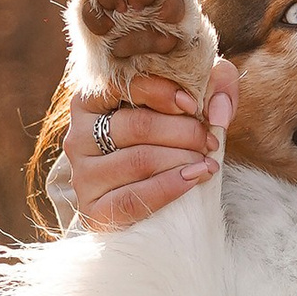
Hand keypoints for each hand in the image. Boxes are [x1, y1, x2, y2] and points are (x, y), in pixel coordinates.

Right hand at [67, 61, 239, 231]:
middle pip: (137, 125)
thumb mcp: (191, 100)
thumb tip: (218, 109)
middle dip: (184, 131)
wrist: (155, 206)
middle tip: (209, 141)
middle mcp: (78, 135)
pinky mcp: (93, 211)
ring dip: (183, 159)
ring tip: (207, 162)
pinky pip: (132, 199)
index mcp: (91, 100)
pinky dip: (169, 188)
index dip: (163, 92)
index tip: (193, 104)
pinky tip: (193, 180)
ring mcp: (82, 175)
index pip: (121, 84)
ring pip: (139, 160)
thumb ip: (214, 84)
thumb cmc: (169, 140)